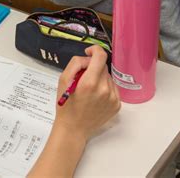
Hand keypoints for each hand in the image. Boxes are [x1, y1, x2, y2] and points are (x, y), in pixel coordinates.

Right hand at [28, 45, 120, 177]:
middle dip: (93, 68)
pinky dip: (104, 88)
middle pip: (103, 67)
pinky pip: (112, 88)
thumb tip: (88, 57)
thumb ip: (75, 64)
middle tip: (82, 78)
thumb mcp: (62, 81)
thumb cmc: (65, 105)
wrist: (73, 128)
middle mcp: (104, 89)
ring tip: (88, 91)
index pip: (100, 56)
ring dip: (99, 79)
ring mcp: (113, 98)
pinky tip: (95, 97)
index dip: (95, 50)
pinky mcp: (117, 105)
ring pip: (108, 77)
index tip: (89, 52)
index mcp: (90, 83)